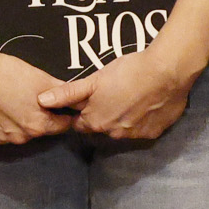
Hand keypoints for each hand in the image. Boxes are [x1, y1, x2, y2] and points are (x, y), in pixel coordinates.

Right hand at [0, 46, 73, 145]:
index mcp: (38, 125)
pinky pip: (0, 133)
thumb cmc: (7, 73)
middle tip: (29, 98)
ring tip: (10, 101)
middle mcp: (21, 138)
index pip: (62, 126)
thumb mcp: (40, 77)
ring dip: (19, 121)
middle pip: (39, 129)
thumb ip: (60, 90)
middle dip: (39, 117)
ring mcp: (1, 140)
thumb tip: (75, 95)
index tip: (57, 105)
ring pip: (19, 132)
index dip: (62, 114)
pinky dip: (1, 123)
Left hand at [44, 38, 201, 143]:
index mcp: (96, 122)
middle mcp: (113, 134)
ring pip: (121, 128)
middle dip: (102, 115)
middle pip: (101, 127)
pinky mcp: (154, 133)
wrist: (167, 72)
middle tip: (113, 94)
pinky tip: (146, 103)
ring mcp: (135, 135)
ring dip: (122, 117)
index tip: (90, 99)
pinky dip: (142, 119)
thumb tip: (41, 101)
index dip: (83, 111)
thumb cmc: (127, 72)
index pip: (81, 123)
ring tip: (130, 96)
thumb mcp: (95, 80)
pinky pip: (142, 128)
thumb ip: (68, 93)